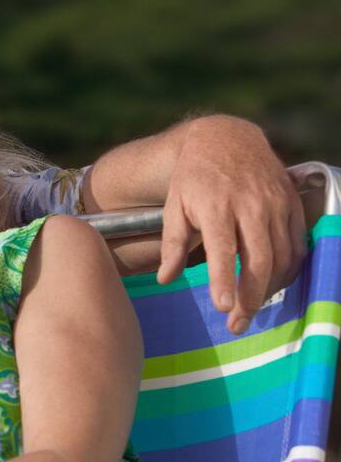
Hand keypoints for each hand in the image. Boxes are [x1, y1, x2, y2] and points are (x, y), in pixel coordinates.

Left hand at [156, 117, 306, 333]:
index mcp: (215, 206)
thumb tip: (164, 280)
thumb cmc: (193, 177)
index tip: (222, 308)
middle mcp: (250, 205)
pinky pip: (297, 244)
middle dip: (250, 298)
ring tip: (250, 309)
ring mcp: (275, 204)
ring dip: (270, 290)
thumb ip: (172, 244)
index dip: (224, 281)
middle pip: (258, 261)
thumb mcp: (174, 205)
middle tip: (236, 324)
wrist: (226, 138)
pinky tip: (273, 285)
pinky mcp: (291, 204)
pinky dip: (289, 270)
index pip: (222, 251)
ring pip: (281, 257)